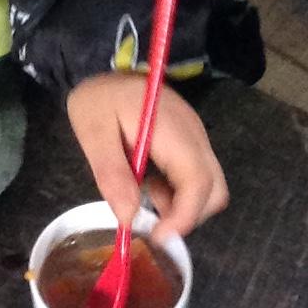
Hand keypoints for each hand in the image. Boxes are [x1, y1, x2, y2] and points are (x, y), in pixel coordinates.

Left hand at [65, 71, 228, 243]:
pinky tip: (150, 183)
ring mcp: (197, 137)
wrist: (105, 71)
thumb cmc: (98, 98)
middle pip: (215, 190)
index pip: (198, 181)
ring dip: (182, 205)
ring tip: (144, 195)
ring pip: (211, 187)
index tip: (157, 236)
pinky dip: (179, 193)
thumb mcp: (93, 131)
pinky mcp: (191, 141)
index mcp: (173, 130)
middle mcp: (195, 135)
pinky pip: (199, 177)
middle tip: (151, 221)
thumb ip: (111, 172)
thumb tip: (129, 217)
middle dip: (188, 216)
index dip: (184, 216)